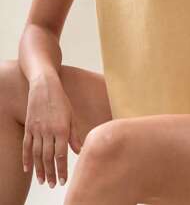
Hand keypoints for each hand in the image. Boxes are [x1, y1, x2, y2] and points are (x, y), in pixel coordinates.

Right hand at [23, 72, 82, 187]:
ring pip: (37, 154)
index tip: (63, 181)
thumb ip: (74, 134)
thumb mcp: (71, 115)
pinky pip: (26, 146)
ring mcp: (37, 130)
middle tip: (53, 185)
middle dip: (51, 173)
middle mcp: (48, 131)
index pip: (61, 155)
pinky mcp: (28, 127)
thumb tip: (79, 150)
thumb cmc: (61, 100)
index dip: (62, 169)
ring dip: (40, 169)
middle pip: (49, 157)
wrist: (44, 86)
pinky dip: (27, 158)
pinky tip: (28, 169)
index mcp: (61, 129)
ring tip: (42, 181)